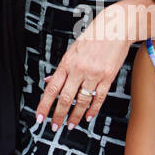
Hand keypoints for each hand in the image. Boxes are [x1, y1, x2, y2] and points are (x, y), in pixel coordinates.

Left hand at [36, 14, 133, 130]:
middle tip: (54, 126)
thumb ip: (62, 68)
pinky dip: (93, 110)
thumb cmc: (93, 36)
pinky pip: (99, 98)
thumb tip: (49, 82)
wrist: (115, 28)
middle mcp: (79, 70)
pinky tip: (88, 117)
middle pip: (65, 98)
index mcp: (67, 63)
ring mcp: (94, 75)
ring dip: (75, 116)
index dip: (44, 105)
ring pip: (82, 101)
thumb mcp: (73, 50)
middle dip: (58, 115)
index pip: (52, 89)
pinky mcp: (108, 78)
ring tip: (70, 125)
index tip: (39, 117)